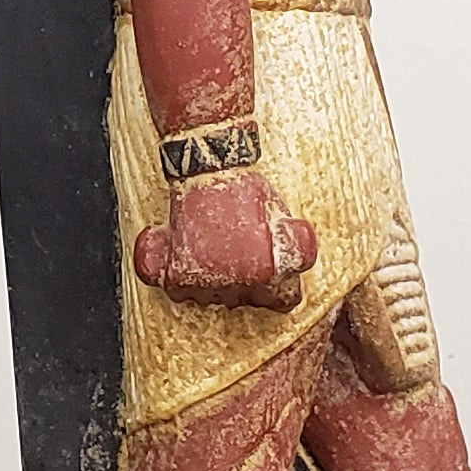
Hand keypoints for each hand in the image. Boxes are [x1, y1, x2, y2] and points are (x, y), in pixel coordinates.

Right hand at [134, 171, 317, 309]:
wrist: (207, 169)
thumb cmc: (244, 189)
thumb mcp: (281, 217)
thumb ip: (289, 249)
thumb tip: (291, 268)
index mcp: (269, 271)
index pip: (283, 302)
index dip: (279, 287)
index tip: (270, 275)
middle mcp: (242, 283)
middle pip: (248, 300)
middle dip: (246, 281)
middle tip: (237, 252)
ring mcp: (208, 283)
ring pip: (215, 299)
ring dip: (215, 281)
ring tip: (214, 250)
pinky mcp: (179, 279)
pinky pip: (184, 294)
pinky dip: (185, 280)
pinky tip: (190, 260)